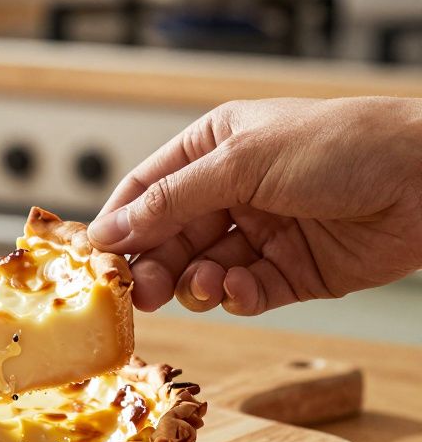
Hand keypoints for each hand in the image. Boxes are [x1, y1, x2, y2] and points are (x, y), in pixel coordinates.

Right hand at [90, 97, 421, 314]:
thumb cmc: (343, 146)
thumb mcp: (242, 162)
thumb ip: (171, 201)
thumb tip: (109, 231)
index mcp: (215, 147)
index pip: (147, 189)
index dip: (120, 223)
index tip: (98, 258)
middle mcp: (234, 190)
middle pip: (170, 237)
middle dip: (154, 264)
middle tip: (141, 292)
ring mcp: (264, 232)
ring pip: (203, 269)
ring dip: (197, 283)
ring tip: (206, 286)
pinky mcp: (293, 272)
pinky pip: (246, 292)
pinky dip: (238, 296)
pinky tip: (244, 289)